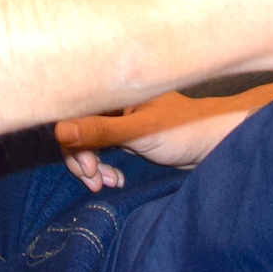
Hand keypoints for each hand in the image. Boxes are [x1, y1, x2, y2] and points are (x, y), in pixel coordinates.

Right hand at [54, 88, 272, 191]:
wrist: (214, 143)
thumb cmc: (183, 130)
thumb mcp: (139, 131)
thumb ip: (100, 130)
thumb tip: (58, 131)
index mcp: (112, 88)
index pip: (72, 111)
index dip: (71, 141)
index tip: (88, 168)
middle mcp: (111, 99)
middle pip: (76, 127)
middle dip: (82, 158)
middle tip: (95, 182)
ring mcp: (117, 116)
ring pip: (86, 140)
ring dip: (93, 165)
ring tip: (109, 184)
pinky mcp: (124, 133)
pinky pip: (100, 149)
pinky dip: (104, 166)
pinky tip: (117, 180)